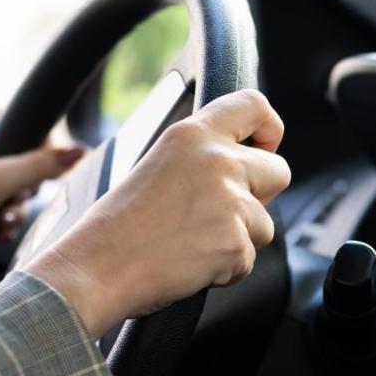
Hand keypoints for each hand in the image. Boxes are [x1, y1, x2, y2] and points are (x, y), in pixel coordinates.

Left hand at [0, 114, 86, 293]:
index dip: (36, 141)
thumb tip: (79, 150)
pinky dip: (3, 221)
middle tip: (16, 197)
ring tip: (4, 222)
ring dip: (15, 209)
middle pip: (18, 159)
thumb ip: (40, 166)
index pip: (15, 121)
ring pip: (11, 188)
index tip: (46, 163)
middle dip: (25, 186)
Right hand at [24, 89, 290, 335]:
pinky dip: (226, 269)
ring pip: (265, 224)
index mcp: (193, 135)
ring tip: (192, 243)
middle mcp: (217, 161)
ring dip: (239, 239)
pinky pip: (249, 260)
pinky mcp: (235, 242)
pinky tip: (190, 264)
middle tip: (222, 213)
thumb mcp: (156, 165)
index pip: (255, 106)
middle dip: (261, 196)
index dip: (268, 130)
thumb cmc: (116, 226)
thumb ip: (200, 159)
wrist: (96, 268)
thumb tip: (239, 169)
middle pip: (279, 171)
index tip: (263, 148)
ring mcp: (230, 202)